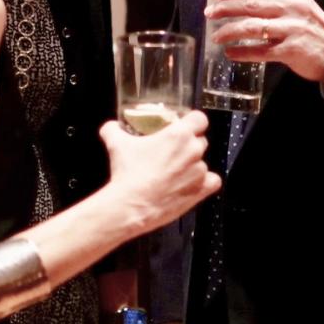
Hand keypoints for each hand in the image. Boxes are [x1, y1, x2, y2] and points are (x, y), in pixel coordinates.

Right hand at [99, 111, 219, 233]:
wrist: (131, 205)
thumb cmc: (128, 173)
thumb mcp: (116, 145)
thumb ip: (113, 130)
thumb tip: (110, 126)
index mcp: (179, 134)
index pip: (200, 119)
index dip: (193, 122)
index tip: (185, 127)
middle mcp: (193, 150)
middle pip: (201, 140)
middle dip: (189, 144)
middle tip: (173, 151)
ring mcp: (199, 171)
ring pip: (203, 162)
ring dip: (193, 165)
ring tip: (175, 172)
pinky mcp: (201, 190)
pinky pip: (213, 181)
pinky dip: (206, 182)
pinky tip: (192, 183)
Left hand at [207, 0, 323, 84]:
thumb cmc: (313, 30)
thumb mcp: (299, 7)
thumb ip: (275, 1)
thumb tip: (239, 0)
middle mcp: (292, 8)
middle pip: (251, 3)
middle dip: (226, 7)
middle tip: (209, 13)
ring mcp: (292, 29)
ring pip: (252, 26)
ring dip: (229, 31)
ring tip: (216, 36)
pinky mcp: (292, 50)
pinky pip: (260, 51)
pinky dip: (242, 52)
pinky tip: (231, 53)